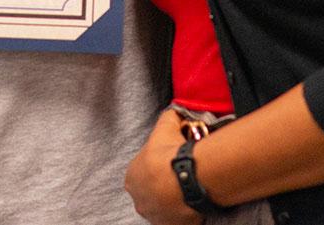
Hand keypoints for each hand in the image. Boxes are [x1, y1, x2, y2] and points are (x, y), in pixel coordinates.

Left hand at [124, 109, 201, 224]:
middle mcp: (138, 199)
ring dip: (172, 200)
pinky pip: (175, 220)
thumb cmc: (171, 153)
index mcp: (131, 177)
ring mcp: (153, 215)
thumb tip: (174, 110)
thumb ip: (168, 117)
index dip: (157, 167)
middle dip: (163, 186)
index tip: (170, 164)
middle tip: (181, 176)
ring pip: (162, 207)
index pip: (142, 173)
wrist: (187, 179)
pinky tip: (192, 201)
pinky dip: (183, 213)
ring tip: (188, 189)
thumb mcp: (166, 126)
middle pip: (150, 192)